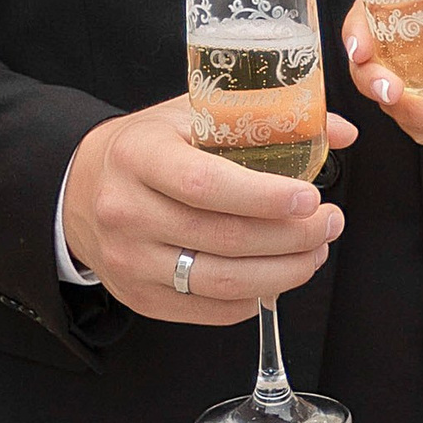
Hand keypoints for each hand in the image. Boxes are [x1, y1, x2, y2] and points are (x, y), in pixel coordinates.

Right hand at [60, 95, 352, 322]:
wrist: (81, 186)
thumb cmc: (149, 147)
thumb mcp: (192, 114)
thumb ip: (265, 117)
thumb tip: (341, 133)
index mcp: (140, 157)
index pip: (206, 185)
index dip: (264, 197)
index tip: (310, 197)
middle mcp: (127, 212)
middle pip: (222, 238)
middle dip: (291, 237)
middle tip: (330, 223)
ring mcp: (130, 261)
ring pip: (221, 281)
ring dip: (283, 272)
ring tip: (315, 251)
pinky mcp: (139, 297)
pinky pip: (209, 308)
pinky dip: (255, 296)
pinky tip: (279, 273)